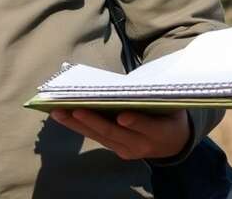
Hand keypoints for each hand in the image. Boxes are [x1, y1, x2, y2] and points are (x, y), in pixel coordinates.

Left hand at [50, 108, 190, 161]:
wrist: (173, 143)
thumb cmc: (169, 114)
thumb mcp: (171, 104)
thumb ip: (155, 97)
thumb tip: (131, 82)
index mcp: (162, 132)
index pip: (148, 127)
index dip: (136, 122)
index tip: (122, 116)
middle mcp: (143, 145)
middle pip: (116, 133)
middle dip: (94, 122)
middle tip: (76, 110)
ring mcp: (127, 150)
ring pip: (100, 137)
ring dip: (77, 125)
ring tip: (58, 112)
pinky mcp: (116, 150)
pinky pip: (96, 137)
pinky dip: (79, 127)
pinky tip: (63, 116)